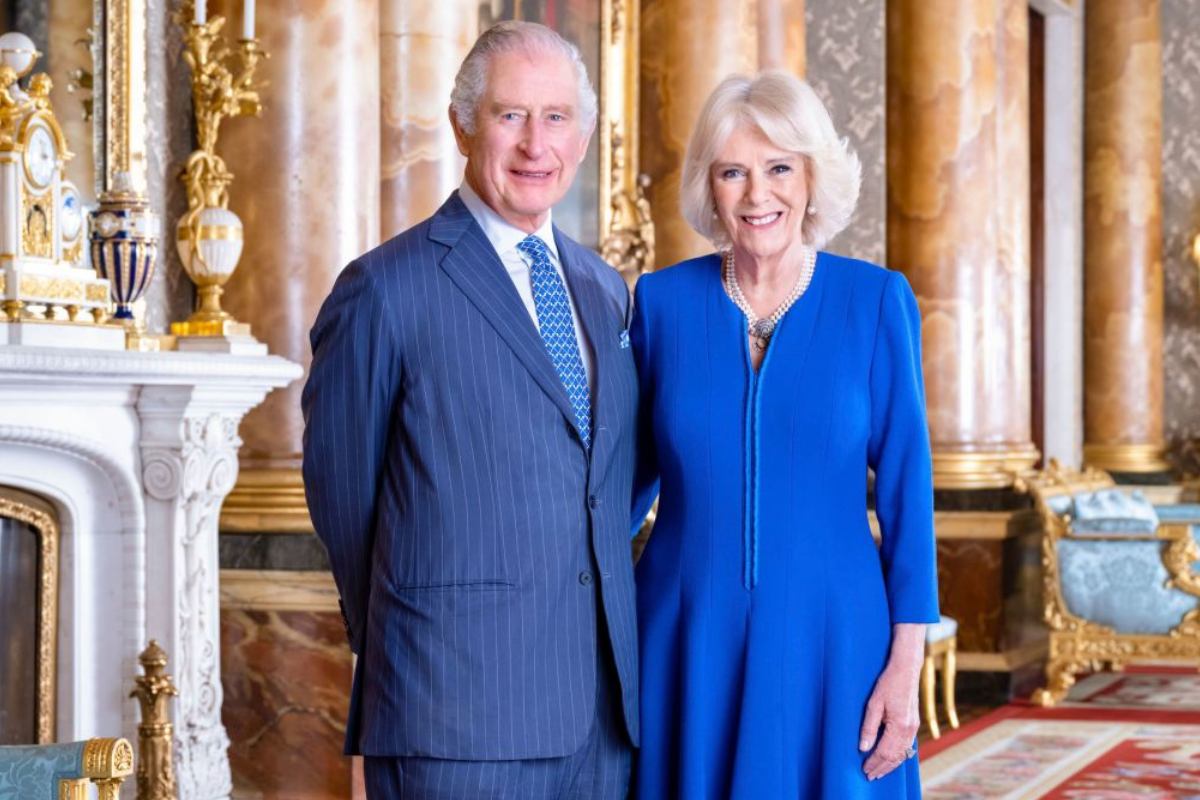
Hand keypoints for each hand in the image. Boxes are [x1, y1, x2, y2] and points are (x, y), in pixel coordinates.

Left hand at [859, 623, 924, 780]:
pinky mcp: (915, 724)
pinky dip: (899, 756)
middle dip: (882, 768)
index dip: (874, 763)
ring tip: (879, 771)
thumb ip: (869, 727)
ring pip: (903, 753)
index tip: (864, 770)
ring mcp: (914, 727)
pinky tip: (892, 758)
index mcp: (899, 726)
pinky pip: (908, 746)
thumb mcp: (873, 704)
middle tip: (870, 776)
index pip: (884, 752)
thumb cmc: (888, 683)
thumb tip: (863, 747)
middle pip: (895, 757)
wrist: (907, 669)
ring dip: (891, 764)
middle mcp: (909, 730)